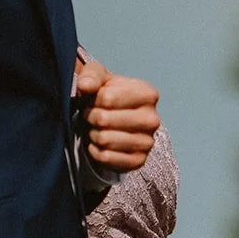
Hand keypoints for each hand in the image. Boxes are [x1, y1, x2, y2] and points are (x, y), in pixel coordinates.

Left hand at [74, 58, 159, 172]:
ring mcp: (148, 142)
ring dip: (92, 134)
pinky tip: (100, 144)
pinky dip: (96, 152)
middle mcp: (153, 119)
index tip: (95, 100)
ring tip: (97, 129)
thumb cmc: (106, 95)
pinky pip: (106, 158)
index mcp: (148, 94)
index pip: (107, 98)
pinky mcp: (139, 161)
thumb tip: (85, 86)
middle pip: (104, 120)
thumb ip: (91, 76)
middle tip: (92, 116)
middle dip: (90, 118)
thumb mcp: (98, 77)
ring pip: (104, 140)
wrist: (114, 123)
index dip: (92, 100)